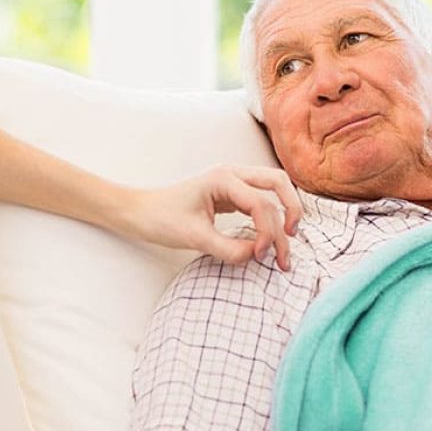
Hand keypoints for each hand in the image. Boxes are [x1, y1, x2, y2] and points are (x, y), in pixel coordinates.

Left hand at [119, 165, 302, 269]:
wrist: (140, 213)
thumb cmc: (161, 219)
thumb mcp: (194, 237)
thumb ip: (228, 249)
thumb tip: (256, 256)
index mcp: (223, 178)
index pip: (260, 203)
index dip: (267, 231)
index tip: (260, 255)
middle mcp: (232, 174)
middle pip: (278, 182)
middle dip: (291, 209)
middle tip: (291, 239)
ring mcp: (233, 183)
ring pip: (273, 191)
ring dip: (284, 214)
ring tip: (285, 248)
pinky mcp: (231, 195)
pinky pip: (261, 201)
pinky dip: (270, 219)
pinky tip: (271, 240)